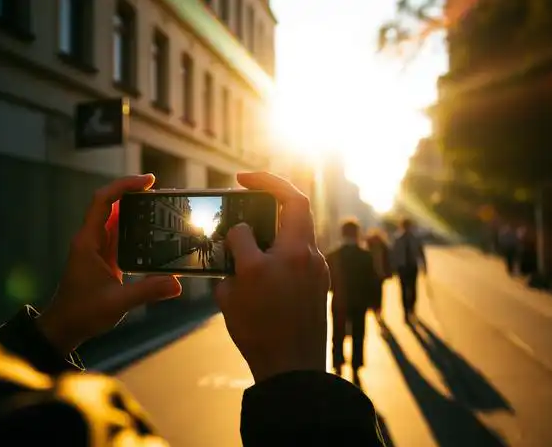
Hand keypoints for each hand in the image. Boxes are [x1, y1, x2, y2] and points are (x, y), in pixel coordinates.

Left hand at [36, 174, 182, 354]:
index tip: (148, 181)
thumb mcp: (117, 303)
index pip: (103, 201)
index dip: (124, 186)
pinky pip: (120, 237)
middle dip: (135, 196)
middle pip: (112, 206)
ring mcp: (97, 249)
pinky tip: (154, 234)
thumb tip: (176, 284)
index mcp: (88, 242)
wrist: (65, 327)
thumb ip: (147, 291)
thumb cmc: (82, 313)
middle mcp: (91, 240)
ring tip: (162, 210)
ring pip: (117, 220)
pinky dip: (136, 231)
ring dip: (137, 213)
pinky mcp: (103, 259)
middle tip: (162, 194)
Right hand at [214, 172, 329, 382]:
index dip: (255, 192)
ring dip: (279, 224)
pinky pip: (302, 254)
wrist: (292, 370)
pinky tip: (265, 265)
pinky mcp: (321, 283)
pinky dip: (284, 249)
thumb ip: (234, 260)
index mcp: (283, 255)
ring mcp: (317, 269)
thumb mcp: (231, 294)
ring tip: (253, 233)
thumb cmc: (260, 333)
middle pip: (297, 207)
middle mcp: (305, 256)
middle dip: (274, 190)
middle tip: (251, 188)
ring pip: (299, 231)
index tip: (239, 182)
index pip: (271, 208)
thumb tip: (237, 244)